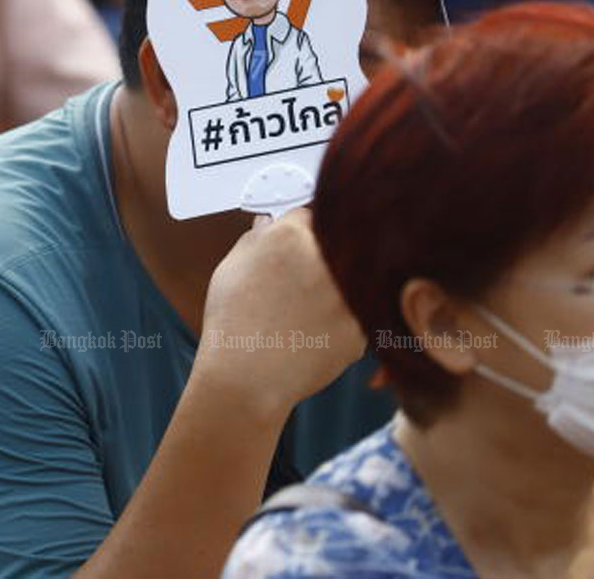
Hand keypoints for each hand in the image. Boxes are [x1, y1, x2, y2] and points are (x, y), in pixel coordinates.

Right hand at [196, 209, 366, 423]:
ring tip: (307, 311)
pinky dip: (342, 323)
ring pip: (353, 279)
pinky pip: (358, 314)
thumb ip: (256, 237)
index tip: (304, 242)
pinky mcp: (362, 326)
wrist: (246, 379)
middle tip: (310, 278)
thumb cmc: (233, 323)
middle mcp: (326, 257)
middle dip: (328, 255)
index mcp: (291, 235)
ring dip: (339, 289)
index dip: (307, 228)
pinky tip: (313, 334)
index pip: (312, 213)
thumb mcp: (231, 268)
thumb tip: (269, 221)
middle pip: (339, 243)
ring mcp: (349, 293)